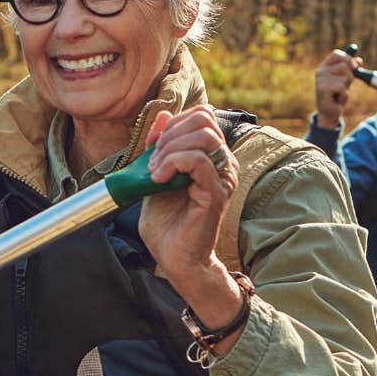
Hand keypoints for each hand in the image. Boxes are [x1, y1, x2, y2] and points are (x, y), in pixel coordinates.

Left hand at [139, 107, 245, 336]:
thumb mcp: (156, 174)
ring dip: (170, 148)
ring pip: (203, 136)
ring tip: (155, 171)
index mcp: (212, 158)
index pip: (201, 116)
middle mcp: (223, 164)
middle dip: (170, 135)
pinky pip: (197, 160)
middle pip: (203, 120)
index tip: (154, 148)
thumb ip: (160, 146)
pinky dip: (172, 162)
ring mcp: (222, 178)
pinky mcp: (216, 192)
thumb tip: (162, 115)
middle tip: (153, 162)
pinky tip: (159, 178)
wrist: (174, 259)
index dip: (173, 124)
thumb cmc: (167, 224)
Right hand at [314, 49, 362, 128]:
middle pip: (344, 65)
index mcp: (325, 67)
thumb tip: (359, 60)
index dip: (348, 58)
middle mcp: (321, 71)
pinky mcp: (323, 89)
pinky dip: (343, 95)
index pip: (336, 54)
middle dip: (349, 77)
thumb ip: (351, 69)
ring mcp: (320, 80)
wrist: (329, 113)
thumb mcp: (346, 80)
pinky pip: (341, 88)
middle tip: (343, 86)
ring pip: (344, 77)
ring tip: (338, 94)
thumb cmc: (337, 95)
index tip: (355, 66)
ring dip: (346, 88)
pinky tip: (337, 99)